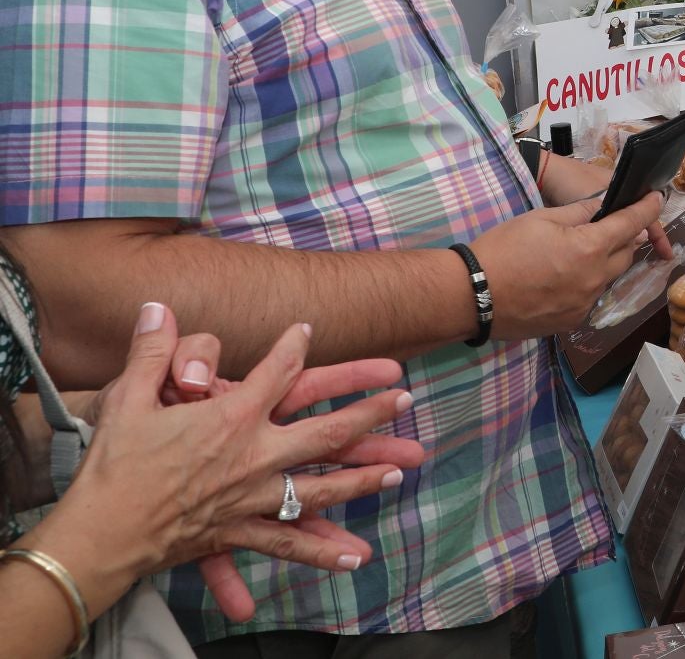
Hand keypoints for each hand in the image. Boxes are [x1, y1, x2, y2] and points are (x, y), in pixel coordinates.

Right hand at [58, 305, 420, 620]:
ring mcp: (253, 497)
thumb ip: (153, 350)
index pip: (278, 372)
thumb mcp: (129, 397)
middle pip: (326, 430)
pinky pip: (289, 542)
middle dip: (370, 413)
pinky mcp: (240, 532)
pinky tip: (354, 558)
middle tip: (405, 399)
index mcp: (233, 417)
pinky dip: (322, 550)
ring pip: (323, 487)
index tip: (308, 329)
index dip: (293, 346)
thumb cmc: (113, 465)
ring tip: (400, 469)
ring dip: (364, 476)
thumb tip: (158, 305)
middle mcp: (255, 456)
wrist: (100, 531)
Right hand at [470, 194, 667, 339]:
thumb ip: (580, 213)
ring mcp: (584, 304)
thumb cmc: (503, 250)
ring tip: (582, 250)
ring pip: (608, 276)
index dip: (648, 209)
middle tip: (613, 223)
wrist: (472, 295)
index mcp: (590, 249)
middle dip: (625, 236)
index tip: (657, 199)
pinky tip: (564, 276)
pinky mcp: (570, 322)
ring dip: (604, 260)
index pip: (632, 224)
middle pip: (625, 253)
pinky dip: (587, 282)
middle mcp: (594, 279)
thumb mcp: (541, 218)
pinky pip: (590, 297)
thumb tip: (604, 206)